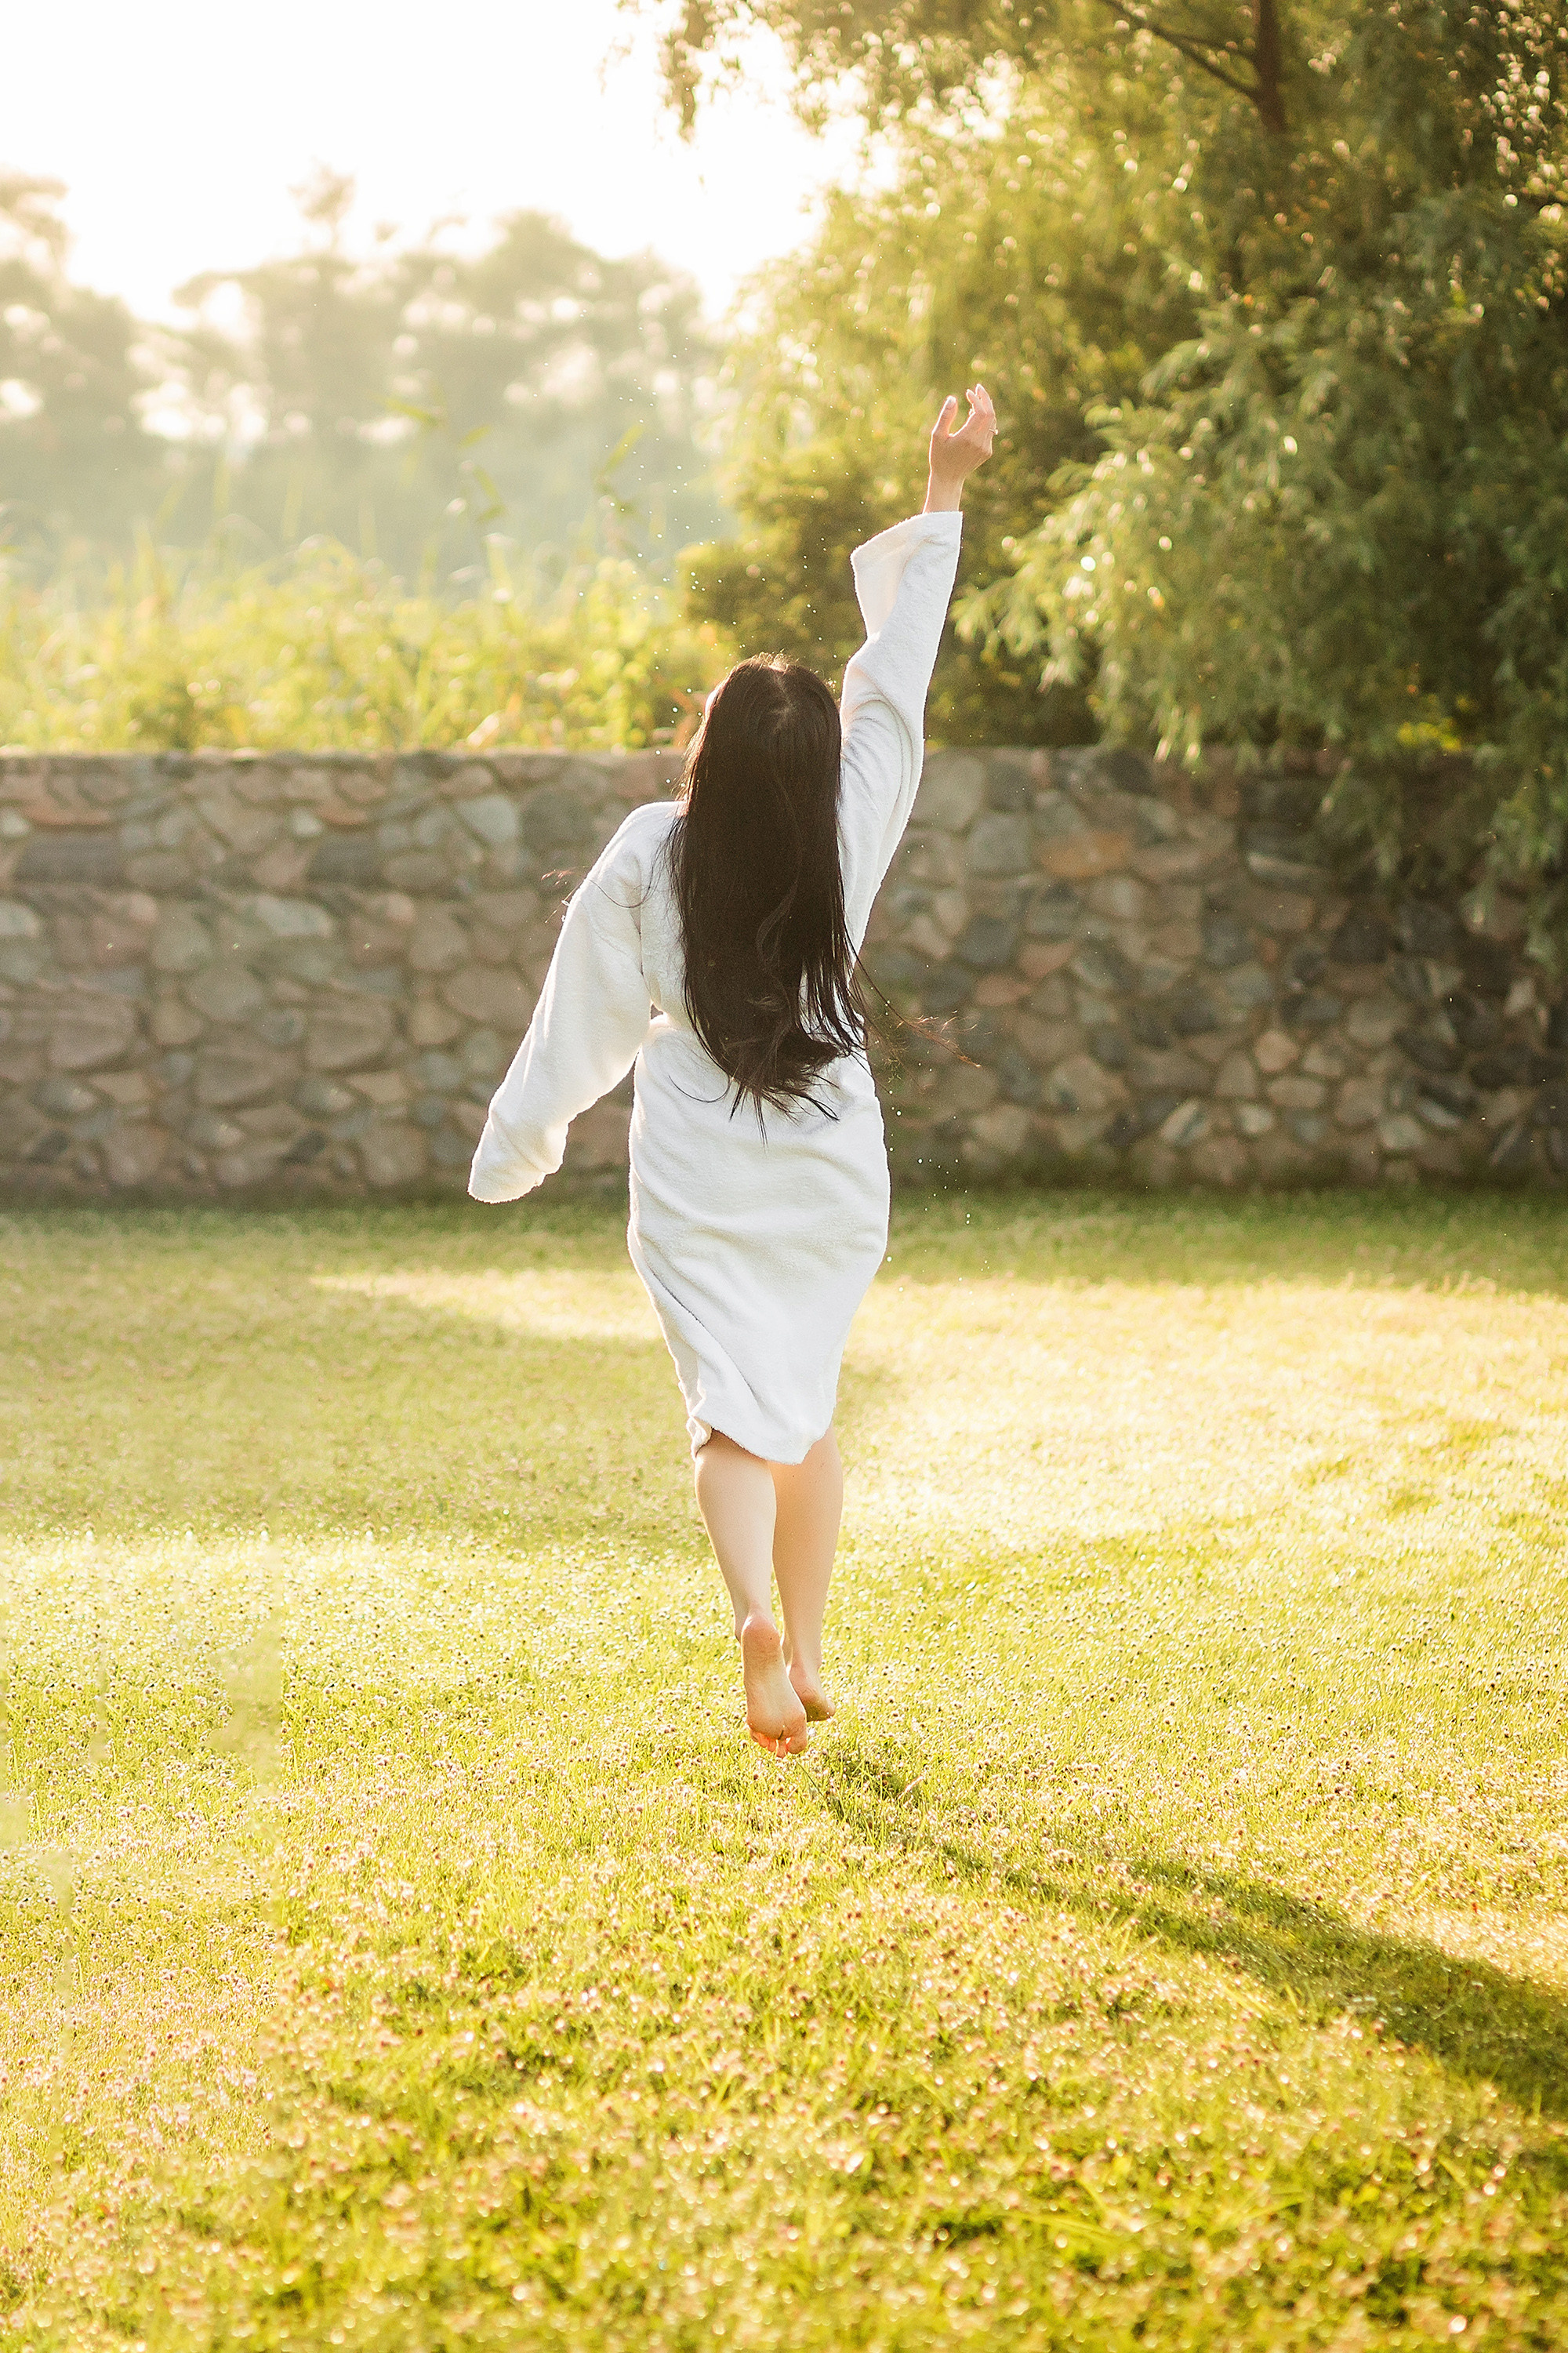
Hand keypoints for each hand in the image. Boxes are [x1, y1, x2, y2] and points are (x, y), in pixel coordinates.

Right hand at [923, 384, 995, 512]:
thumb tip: (953, 398)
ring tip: (977, 399)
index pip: (980, 412)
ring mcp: (985, 448)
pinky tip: (975, 416)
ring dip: (986, 408)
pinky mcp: (987, 452)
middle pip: (990, 414)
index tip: (968, 392)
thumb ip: (945, 416)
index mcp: (967, 438)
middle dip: (985, 399)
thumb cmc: (939, 456)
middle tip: (978, 388)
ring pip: (992, 422)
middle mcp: (979, 443)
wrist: (949, 479)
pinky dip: (985, 420)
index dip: (977, 399)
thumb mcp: (937, 436)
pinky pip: (990, 431)